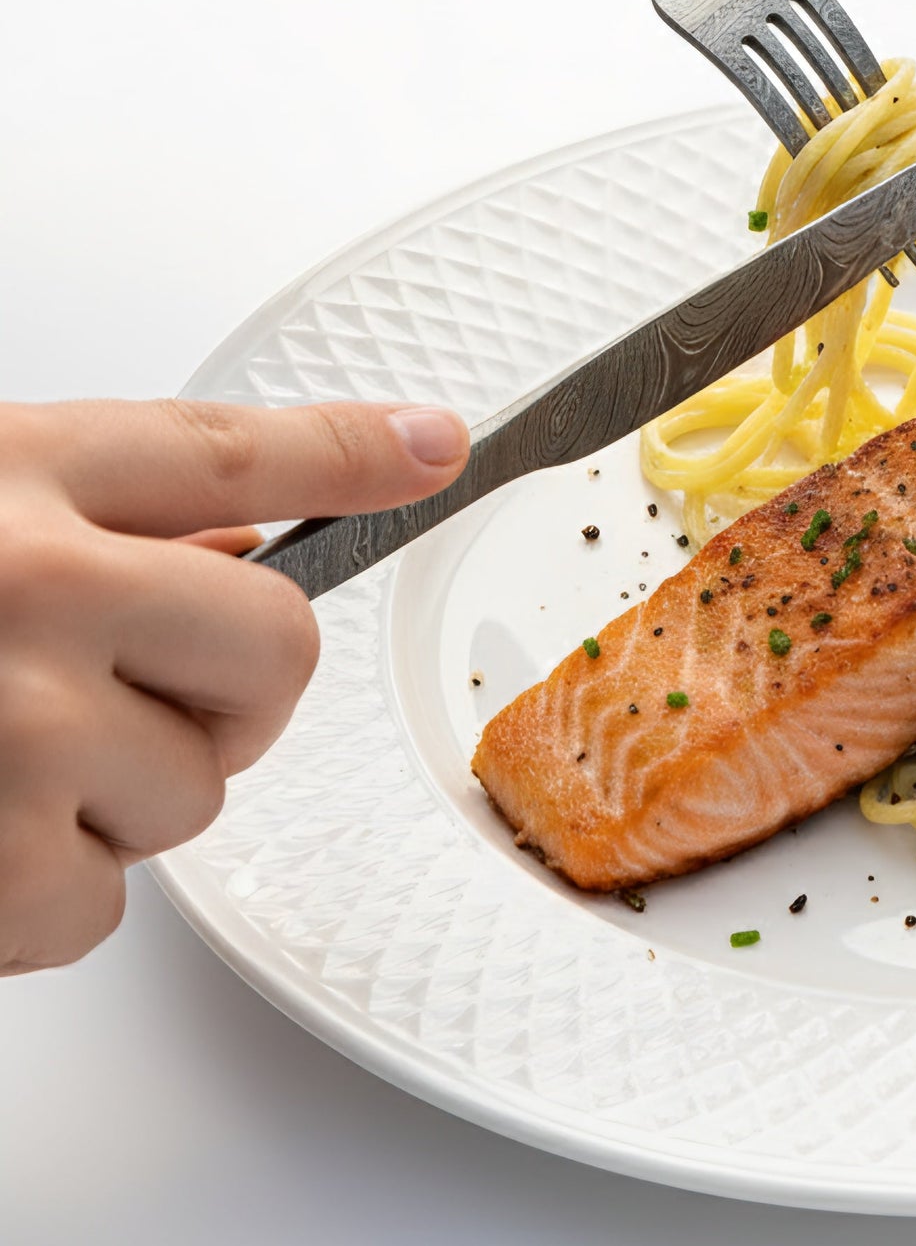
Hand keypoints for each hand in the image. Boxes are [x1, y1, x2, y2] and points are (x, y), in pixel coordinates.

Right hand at [0, 396, 469, 974]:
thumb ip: (101, 515)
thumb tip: (249, 547)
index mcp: (12, 478)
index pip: (230, 451)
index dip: (350, 448)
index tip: (433, 446)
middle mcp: (23, 587)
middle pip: (275, 652)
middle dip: (227, 690)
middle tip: (125, 689)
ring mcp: (3, 729)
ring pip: (193, 795)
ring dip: (115, 799)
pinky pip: (95, 908)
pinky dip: (39, 897)